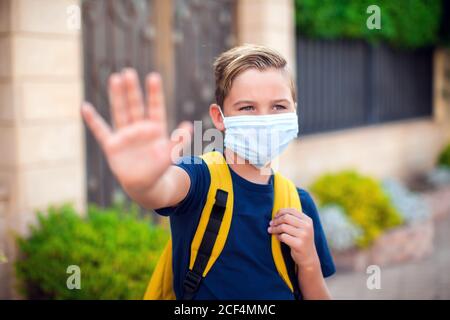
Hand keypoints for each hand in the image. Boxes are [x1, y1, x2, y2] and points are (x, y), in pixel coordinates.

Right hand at [81, 69, 191, 191]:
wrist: (144, 185)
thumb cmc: (159, 169)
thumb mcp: (171, 154)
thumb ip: (179, 140)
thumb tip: (189, 125)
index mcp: (155, 129)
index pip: (155, 108)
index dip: (154, 93)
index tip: (154, 77)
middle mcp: (139, 128)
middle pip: (135, 105)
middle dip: (132, 90)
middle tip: (129, 72)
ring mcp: (125, 135)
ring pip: (120, 112)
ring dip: (117, 96)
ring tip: (115, 78)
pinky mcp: (112, 145)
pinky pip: (101, 131)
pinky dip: (93, 120)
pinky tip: (85, 107)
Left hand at [268, 208, 319, 269]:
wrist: (308, 257)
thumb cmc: (301, 240)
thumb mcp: (301, 228)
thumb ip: (293, 219)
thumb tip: (277, 213)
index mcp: (308, 220)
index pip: (292, 210)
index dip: (281, 212)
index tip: (274, 216)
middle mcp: (307, 227)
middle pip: (286, 218)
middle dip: (276, 220)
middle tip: (271, 224)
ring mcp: (304, 235)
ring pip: (283, 227)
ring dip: (275, 229)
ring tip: (271, 230)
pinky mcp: (298, 244)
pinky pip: (283, 237)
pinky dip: (278, 236)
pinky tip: (279, 238)